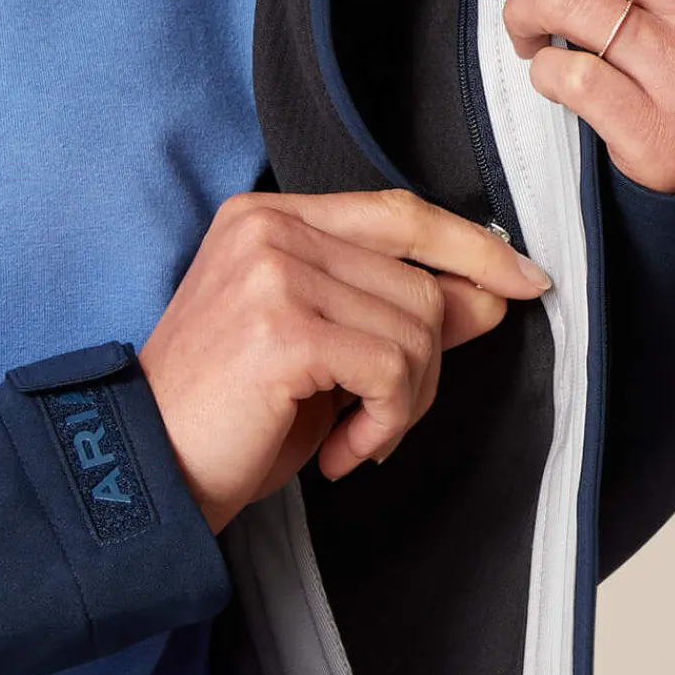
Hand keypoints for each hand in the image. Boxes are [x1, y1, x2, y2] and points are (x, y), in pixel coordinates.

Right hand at [137, 188, 552, 533]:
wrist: (149, 463)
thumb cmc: (228, 411)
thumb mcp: (321, 349)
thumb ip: (394, 308)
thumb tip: (489, 294)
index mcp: (268, 217)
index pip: (397, 212)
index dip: (470, 247)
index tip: (525, 281)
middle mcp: (268, 229)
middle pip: (418, 282)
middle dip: (426, 366)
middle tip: (380, 418)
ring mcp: (273, 272)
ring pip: (415, 329)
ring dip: (403, 404)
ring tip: (356, 436)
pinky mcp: (283, 327)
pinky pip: (392, 371)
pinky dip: (384, 425)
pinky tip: (344, 451)